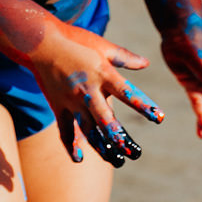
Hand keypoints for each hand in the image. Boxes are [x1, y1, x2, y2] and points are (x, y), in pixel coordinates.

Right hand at [30, 21, 163, 166]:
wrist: (41, 42)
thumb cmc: (76, 41)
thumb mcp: (102, 46)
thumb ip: (124, 57)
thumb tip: (146, 63)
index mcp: (102, 73)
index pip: (126, 92)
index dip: (143, 105)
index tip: (160, 118)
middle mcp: (88, 89)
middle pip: (105, 118)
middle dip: (119, 138)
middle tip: (134, 154)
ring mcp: (71, 100)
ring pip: (87, 129)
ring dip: (101, 147)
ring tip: (116, 161)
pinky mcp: (57, 105)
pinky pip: (64, 129)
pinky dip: (71, 145)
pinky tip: (79, 159)